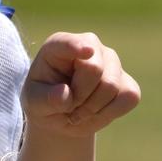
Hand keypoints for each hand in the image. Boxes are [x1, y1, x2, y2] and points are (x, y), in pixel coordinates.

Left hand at [21, 32, 140, 136]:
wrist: (60, 117)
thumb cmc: (43, 102)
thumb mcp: (34, 103)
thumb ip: (44, 99)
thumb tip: (65, 96)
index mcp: (59, 46)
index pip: (70, 44)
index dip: (78, 47)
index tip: (86, 52)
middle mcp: (90, 46)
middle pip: (94, 71)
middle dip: (78, 97)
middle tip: (66, 108)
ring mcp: (112, 62)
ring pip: (110, 86)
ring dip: (90, 109)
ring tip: (77, 112)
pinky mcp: (127, 82)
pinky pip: (127, 98)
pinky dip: (108, 114)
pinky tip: (94, 113)